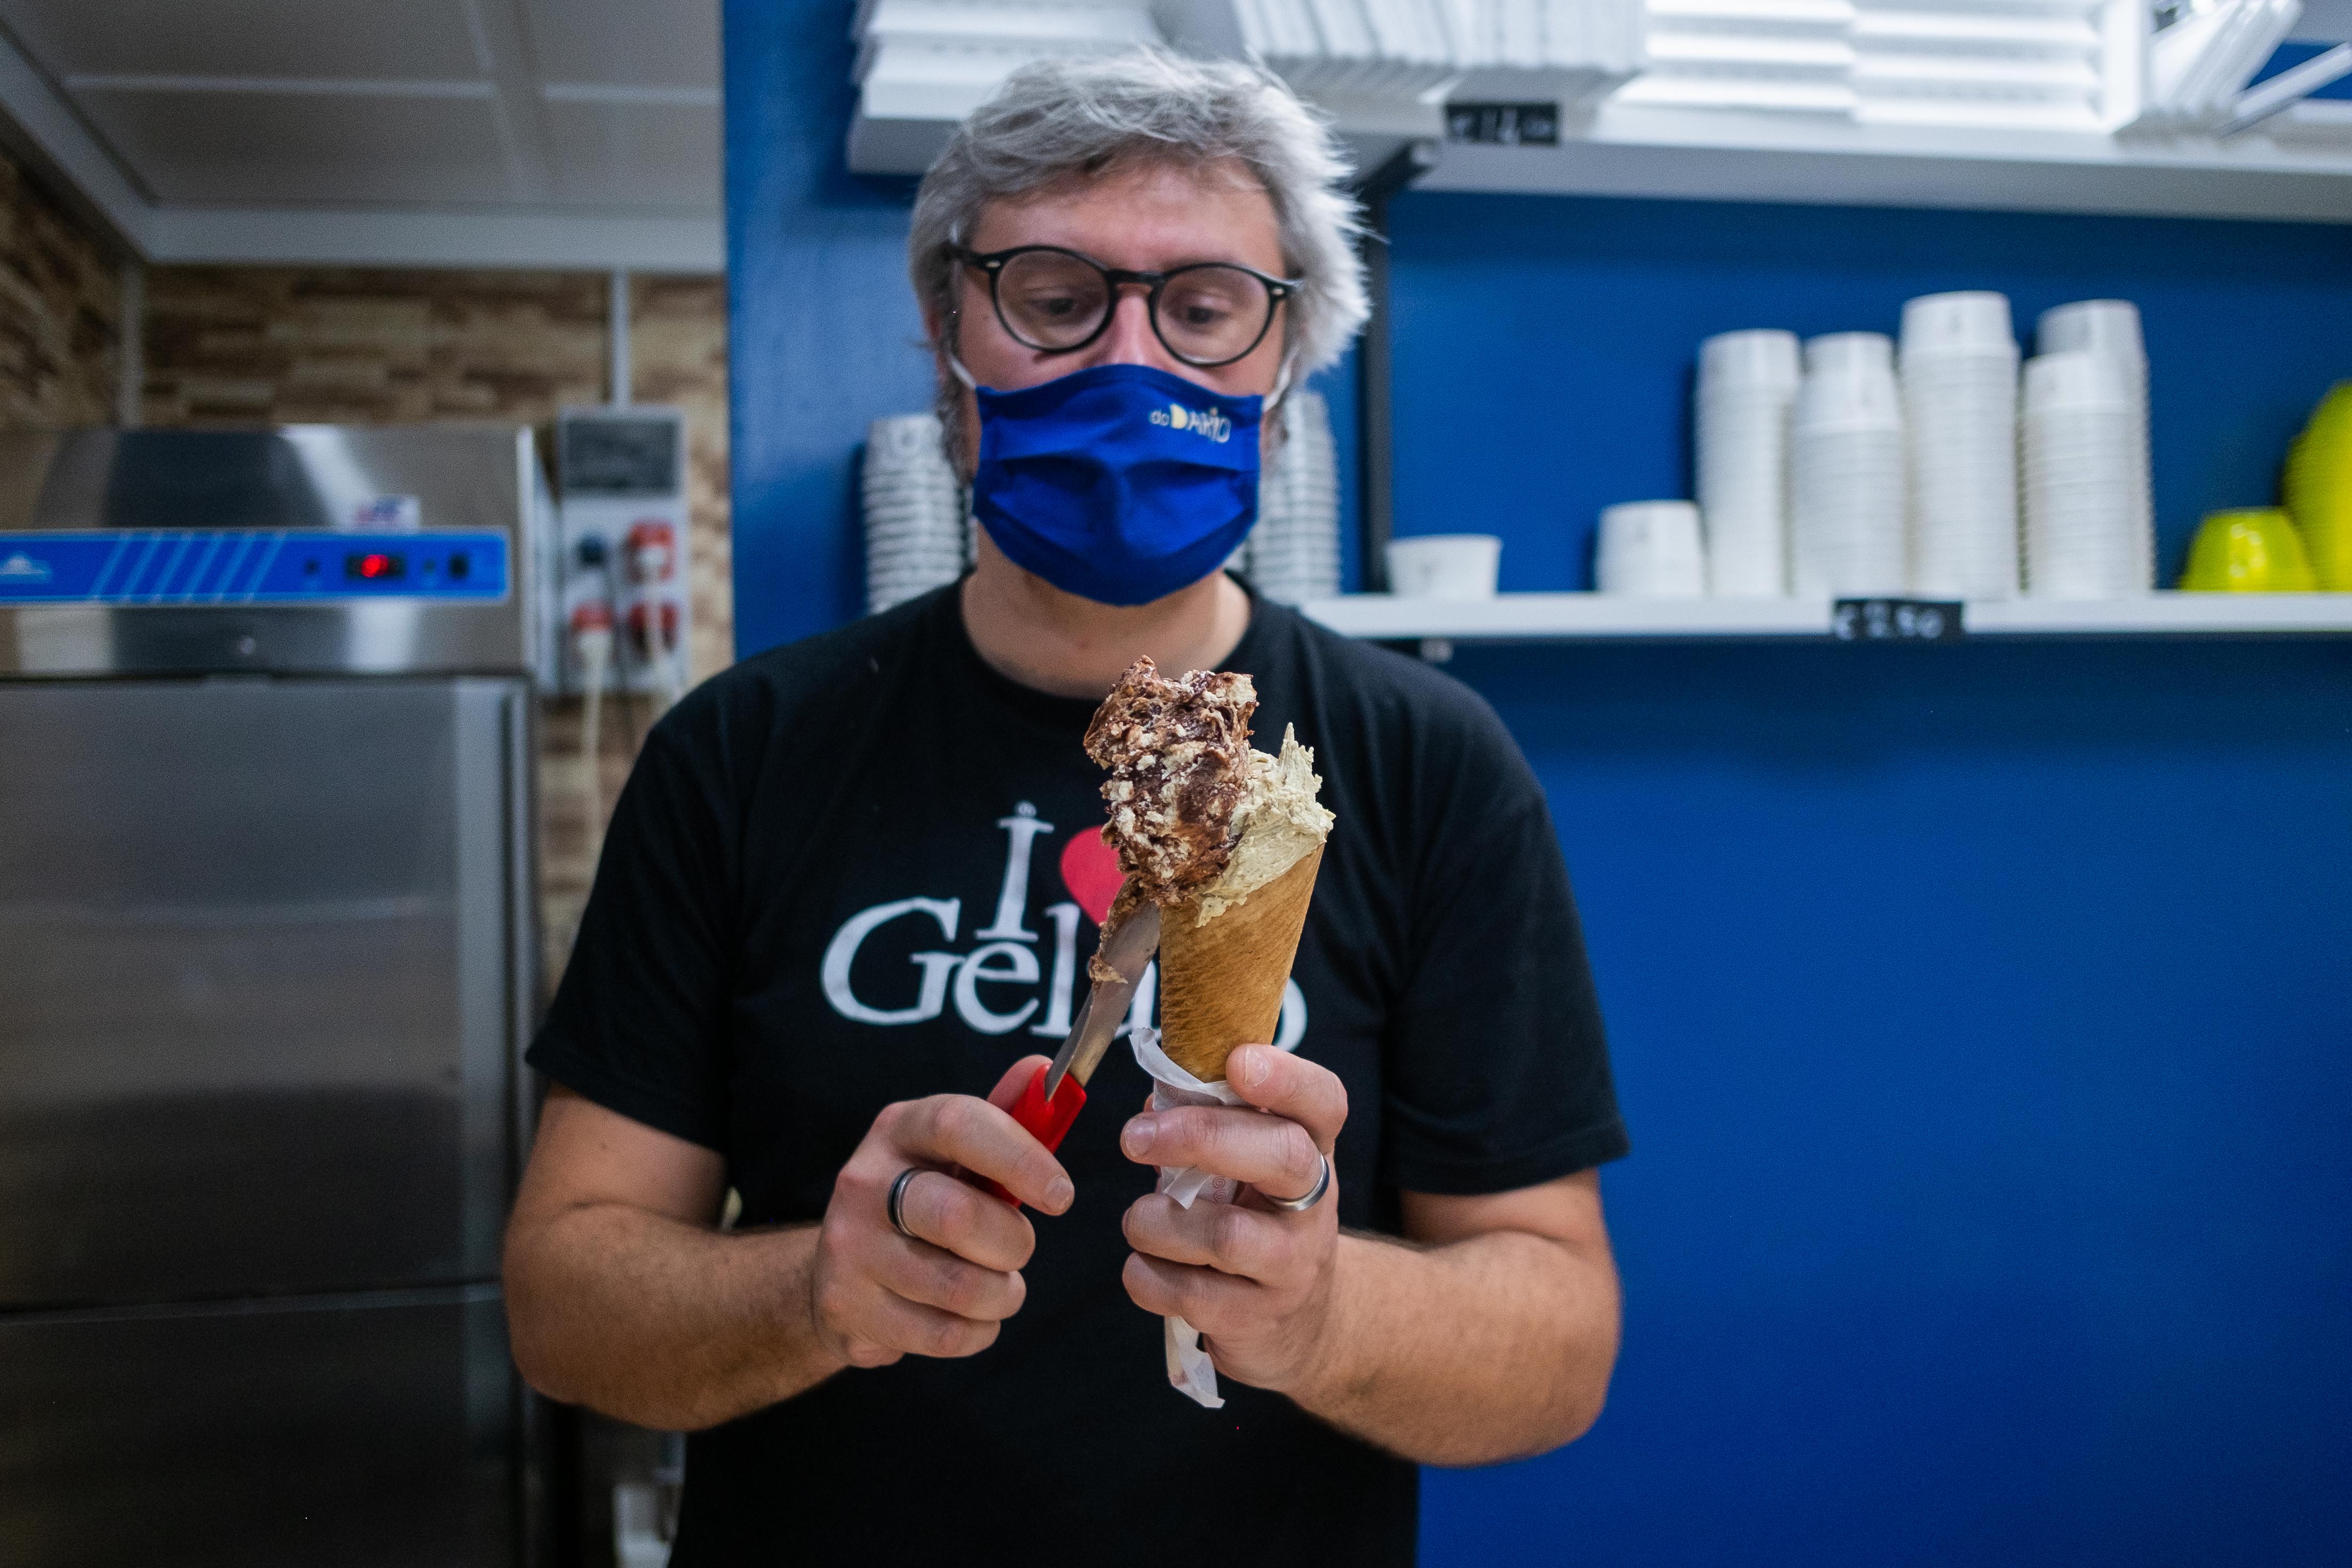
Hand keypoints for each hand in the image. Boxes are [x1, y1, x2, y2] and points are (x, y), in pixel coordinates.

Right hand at [809, 1057, 1073, 1369]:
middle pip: (957, 1216)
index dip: (1020, 1158)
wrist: (837, 1271)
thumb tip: (1046, 1071)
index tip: (1061, 1195)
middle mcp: (864, 1182)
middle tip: (1019, 1249)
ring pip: (958, 1286)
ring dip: (1001, 1294)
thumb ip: (1005, 1116)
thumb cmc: (922, 1201)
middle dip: (1013, 1242)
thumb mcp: (955, 1153)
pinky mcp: (845, 1307)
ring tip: (998, 1287)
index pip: (959, 1124)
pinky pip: (943, 1334)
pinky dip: (977, 1332)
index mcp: (899, 1129)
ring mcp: (848, 1247)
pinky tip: (970, 1316)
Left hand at [1118, 1043, 1348, 1393]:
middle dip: (1202, 1137)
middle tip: (1133, 1137)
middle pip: (1281, 1156)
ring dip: (1158, 1222)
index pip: (1323, 1101)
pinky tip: (1143, 1268)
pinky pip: (1191, 1296)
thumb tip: (1154, 1101)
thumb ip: (1208, 1124)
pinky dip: (1148, 1277)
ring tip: (1138, 1219)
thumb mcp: (1248, 1164)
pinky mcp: (1258, 1319)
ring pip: (1228, 1236)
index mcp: (1311, 1148)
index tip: (1237, 1062)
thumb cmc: (1256, 1217)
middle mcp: (1312, 1205)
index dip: (1286, 1077)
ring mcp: (1292, 1266)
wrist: (1303, 1321)